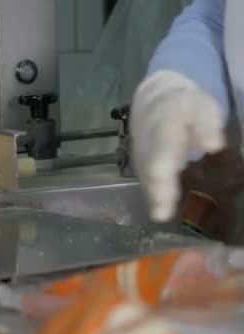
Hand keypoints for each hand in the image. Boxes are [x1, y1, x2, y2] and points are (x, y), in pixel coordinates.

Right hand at [131, 71, 225, 221]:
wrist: (155, 100)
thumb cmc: (187, 106)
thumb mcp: (202, 107)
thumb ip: (206, 125)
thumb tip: (212, 145)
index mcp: (164, 125)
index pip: (162, 151)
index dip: (163, 172)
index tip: (168, 186)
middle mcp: (148, 141)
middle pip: (149, 168)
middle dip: (156, 191)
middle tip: (161, 214)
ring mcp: (141, 151)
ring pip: (145, 175)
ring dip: (152, 195)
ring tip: (161, 215)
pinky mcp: (140, 160)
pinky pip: (145, 177)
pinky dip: (152, 193)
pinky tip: (159, 208)